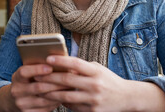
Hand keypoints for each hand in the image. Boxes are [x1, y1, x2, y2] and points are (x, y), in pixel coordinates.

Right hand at [9, 63, 67, 111]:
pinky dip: (56, 102)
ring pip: (44, 99)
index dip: (37, 69)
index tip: (50, 67)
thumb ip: (37, 67)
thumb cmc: (25, 82)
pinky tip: (63, 96)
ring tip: (70, 87)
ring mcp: (22, 104)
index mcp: (16, 78)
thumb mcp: (26, 73)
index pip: (24, 72)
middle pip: (38, 87)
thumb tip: (56, 61)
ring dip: (59, 93)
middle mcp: (17, 92)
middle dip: (55, 82)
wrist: (13, 101)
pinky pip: (46, 108)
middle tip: (69, 78)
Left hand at [34, 56, 164, 111]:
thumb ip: (82, 67)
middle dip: (50, 78)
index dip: (60, 61)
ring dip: (51, 93)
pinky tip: (55, 99)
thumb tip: (62, 64)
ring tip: (40, 89)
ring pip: (66, 96)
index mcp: (96, 71)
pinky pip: (72, 107)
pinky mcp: (92, 111)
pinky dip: (63, 102)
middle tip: (37, 75)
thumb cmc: (108, 79)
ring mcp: (93, 100)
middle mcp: (95, 85)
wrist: (126, 97)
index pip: (75, 64)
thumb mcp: (97, 69)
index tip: (48, 58)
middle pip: (67, 80)